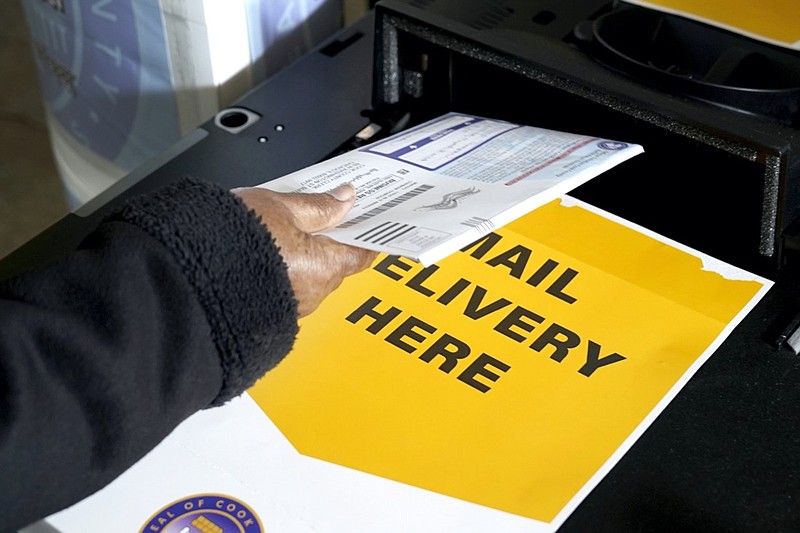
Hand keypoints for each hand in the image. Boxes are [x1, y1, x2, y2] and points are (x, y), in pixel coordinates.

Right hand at [233, 184, 376, 316]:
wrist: (187, 273)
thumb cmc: (232, 240)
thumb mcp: (281, 207)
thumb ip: (318, 205)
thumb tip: (344, 198)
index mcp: (325, 266)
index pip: (363, 252)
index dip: (366, 233)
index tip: (365, 219)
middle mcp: (313, 293)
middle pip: (335, 263)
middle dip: (329, 239)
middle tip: (320, 211)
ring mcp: (291, 306)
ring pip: (309, 275)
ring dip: (304, 254)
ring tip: (284, 226)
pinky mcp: (268, 311)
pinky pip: (286, 287)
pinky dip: (283, 269)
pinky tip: (267, 250)